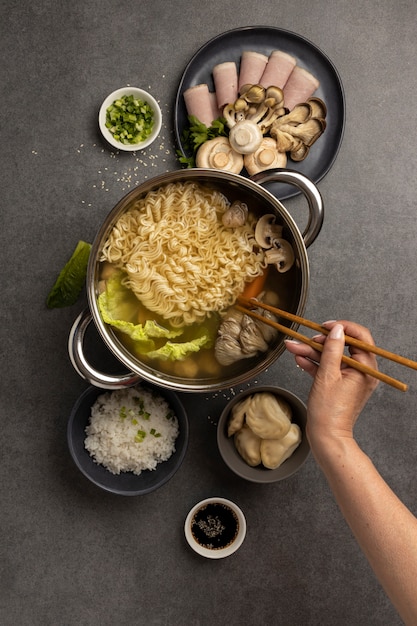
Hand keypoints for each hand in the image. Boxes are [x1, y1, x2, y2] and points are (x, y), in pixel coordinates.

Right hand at [285, 321, 378, 450]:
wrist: (326, 437)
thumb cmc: (329, 411)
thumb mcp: (328, 375)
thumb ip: (332, 349)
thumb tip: (336, 330)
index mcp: (366, 368)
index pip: (360, 338)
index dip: (343, 328)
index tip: (326, 326)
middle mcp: (361, 372)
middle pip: (342, 347)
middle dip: (320, 342)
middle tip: (306, 339)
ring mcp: (349, 379)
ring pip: (331, 357)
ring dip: (312, 352)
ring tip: (294, 347)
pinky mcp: (338, 385)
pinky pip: (327, 369)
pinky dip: (313, 364)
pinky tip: (299, 358)